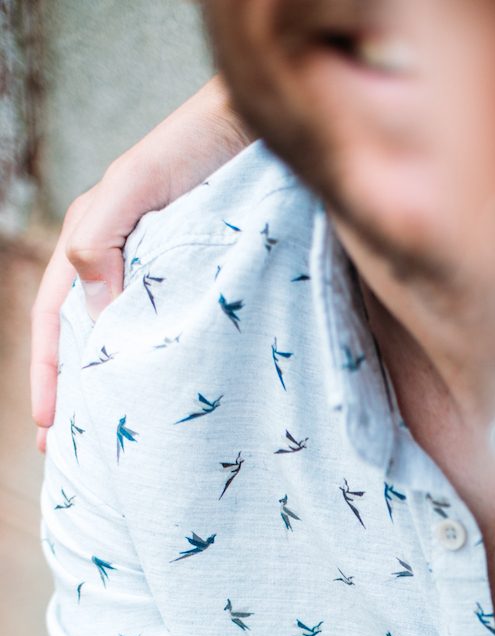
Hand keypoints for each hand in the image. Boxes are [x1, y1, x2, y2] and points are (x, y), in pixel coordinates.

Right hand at [30, 77, 253, 452]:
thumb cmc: (194, 147)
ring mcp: (159, 279)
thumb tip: (92, 313)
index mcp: (91, 243)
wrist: (254, 130)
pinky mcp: (200, 287)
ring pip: (124, 347)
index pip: (53, 322)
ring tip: (112, 442)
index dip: (48, 375)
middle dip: (72, 397)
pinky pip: (168, 339)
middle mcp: (120, 266)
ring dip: (114, 392)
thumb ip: (103, 239)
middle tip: (66, 454)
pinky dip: (158, 373)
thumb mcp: (135, 186)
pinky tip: (167, 405)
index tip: (48, 426)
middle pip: (83, 344)